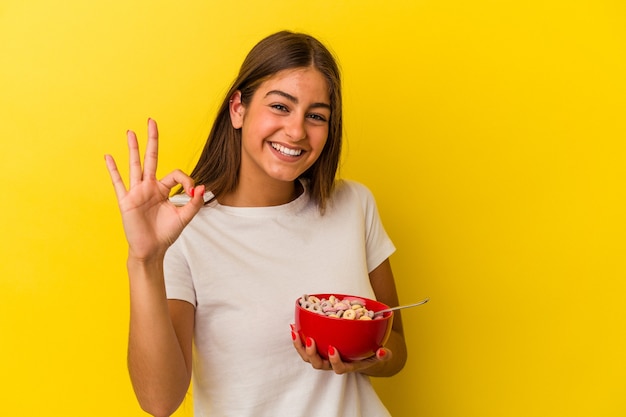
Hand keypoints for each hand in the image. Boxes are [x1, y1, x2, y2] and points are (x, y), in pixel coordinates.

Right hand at [104, 118, 204, 260]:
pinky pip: (119, 182)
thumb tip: (201, 186)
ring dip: (133, 148)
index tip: (192, 192)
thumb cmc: (166, 234)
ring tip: (130, 132)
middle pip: (151, 158)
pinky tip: (108, 157)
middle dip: (152, 140)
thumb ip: (194, 203)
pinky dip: (113, 170)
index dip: (187, 180)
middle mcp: (149, 186)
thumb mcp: (184, 218)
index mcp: (163, 189)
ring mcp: (137, 192)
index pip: (176, 174)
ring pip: (135, 165)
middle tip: (152, 121)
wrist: (151, 250)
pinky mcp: (126, 200)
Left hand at [290, 326, 391, 373]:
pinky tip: (294, 327)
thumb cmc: (370, 353)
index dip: (334, 361)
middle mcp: (331, 363)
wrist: (361, 352)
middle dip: (312, 354)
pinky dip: (298, 338)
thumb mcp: (379, 354)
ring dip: (300, 346)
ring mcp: (322, 356)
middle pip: (318, 364)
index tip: (333, 349)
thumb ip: (383, 355)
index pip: (338, 368)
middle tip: (311, 340)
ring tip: (296, 333)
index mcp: (346, 366)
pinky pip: (303, 346)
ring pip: (307, 356)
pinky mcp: (316, 349)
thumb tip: (382, 352)